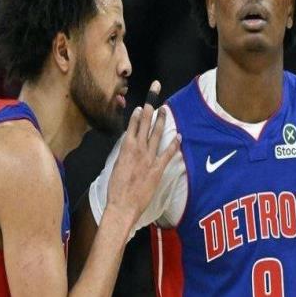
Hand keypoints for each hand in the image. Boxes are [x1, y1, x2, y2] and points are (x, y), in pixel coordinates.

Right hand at [106, 80, 180, 227]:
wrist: (122, 205)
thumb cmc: (116, 188)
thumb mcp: (116, 166)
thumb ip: (124, 154)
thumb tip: (129, 147)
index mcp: (126, 147)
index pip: (133, 124)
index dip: (137, 113)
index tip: (141, 105)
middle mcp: (138, 148)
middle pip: (145, 122)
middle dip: (151, 105)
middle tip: (155, 91)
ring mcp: (149, 157)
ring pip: (157, 133)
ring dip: (162, 120)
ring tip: (165, 109)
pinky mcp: (157, 168)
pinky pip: (168, 153)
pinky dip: (174, 143)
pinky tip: (179, 135)